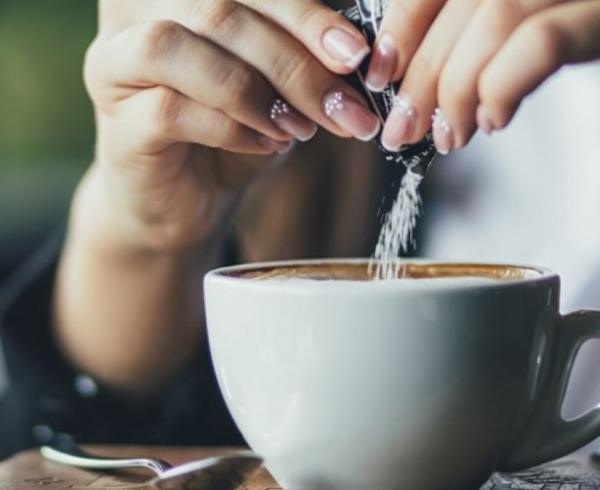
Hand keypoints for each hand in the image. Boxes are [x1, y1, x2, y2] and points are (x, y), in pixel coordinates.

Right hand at [82, 0, 378, 251]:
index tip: (355, 55)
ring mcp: (115, 65)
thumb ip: (300, 58)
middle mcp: (134, 13)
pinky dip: (230, 127)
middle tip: (343, 106)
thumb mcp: (275, 87)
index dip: (305, 15)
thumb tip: (356, 50)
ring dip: (255, 90)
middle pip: (218, 9)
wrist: (187, 199)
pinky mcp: (115, 122)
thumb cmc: (234, 133)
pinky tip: (268, 144)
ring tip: (302, 128)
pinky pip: (169, 109)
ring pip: (179, 48)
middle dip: (294, 60)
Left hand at [366, 0, 599, 153]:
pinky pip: (542, 41)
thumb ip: (477, 32)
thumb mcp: (524, 20)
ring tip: (448, 135)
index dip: (402, 25)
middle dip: (421, 75)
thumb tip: (413, 77)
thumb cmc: (582, 27)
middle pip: (463, 1)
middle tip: (404, 128)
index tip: (381, 72)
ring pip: (495, 14)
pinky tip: (494, 119)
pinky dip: (504, 85)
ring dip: (455, 89)